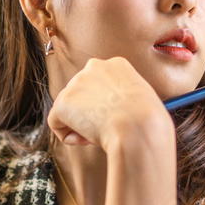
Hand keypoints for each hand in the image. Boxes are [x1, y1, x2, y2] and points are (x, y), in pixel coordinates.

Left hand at [47, 57, 173, 150]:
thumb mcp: (142, 99)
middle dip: (91, 114)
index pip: (100, 84)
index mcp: (116, 65)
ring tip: (100, 135)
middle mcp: (93, 67)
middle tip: (107, 128)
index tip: (117, 118)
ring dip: (81, 126)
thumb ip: (123, 98)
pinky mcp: (63, 102)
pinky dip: (68, 136)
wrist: (139, 128)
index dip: (106, 104)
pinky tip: (86, 140)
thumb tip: (112, 112)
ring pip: (69, 109)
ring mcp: (76, 84)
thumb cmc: (149, 120)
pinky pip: (56, 123)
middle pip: (82, 95)